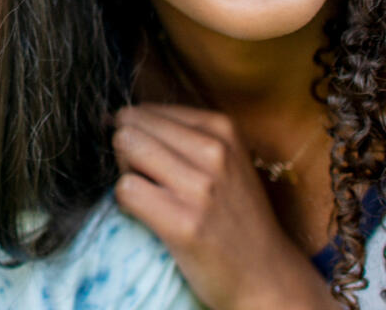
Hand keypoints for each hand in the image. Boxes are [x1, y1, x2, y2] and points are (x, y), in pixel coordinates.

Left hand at [112, 104, 335, 309]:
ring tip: (150, 195)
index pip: (146, 110)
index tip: (151, 159)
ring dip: (126, 173)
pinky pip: (126, 190)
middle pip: (130, 126)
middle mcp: (213, 151)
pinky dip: (126, 202)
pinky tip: (149, 215)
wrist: (267, 276)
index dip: (137, 134)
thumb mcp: (225, 159)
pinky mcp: (184, 223)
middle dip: (126, 150)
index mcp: (222, 128)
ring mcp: (200, 188)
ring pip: (124, 148)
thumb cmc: (235, 215)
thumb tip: (118, 117)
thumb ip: (181, 134)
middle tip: (146, 179)